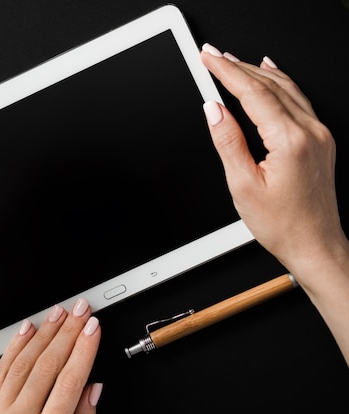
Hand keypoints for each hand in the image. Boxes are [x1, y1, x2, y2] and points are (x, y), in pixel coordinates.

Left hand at [0, 299, 102, 413]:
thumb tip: (93, 388)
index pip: (69, 383)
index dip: (84, 352)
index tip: (95, 329)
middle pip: (48, 366)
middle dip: (68, 333)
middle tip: (82, 309)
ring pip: (24, 362)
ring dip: (44, 334)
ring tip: (59, 313)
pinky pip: (0, 370)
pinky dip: (15, 347)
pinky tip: (27, 329)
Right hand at [200, 44, 348, 363]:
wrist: (315, 244)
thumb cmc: (282, 224)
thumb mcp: (243, 185)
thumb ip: (228, 142)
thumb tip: (214, 111)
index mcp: (289, 141)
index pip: (252, 93)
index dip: (226, 72)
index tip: (209, 58)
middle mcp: (310, 132)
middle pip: (269, 85)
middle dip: (237, 66)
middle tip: (213, 54)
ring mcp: (319, 134)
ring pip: (285, 88)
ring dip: (256, 71)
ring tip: (233, 60)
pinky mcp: (320, 140)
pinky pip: (299, 99)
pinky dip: (280, 82)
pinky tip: (270, 72)